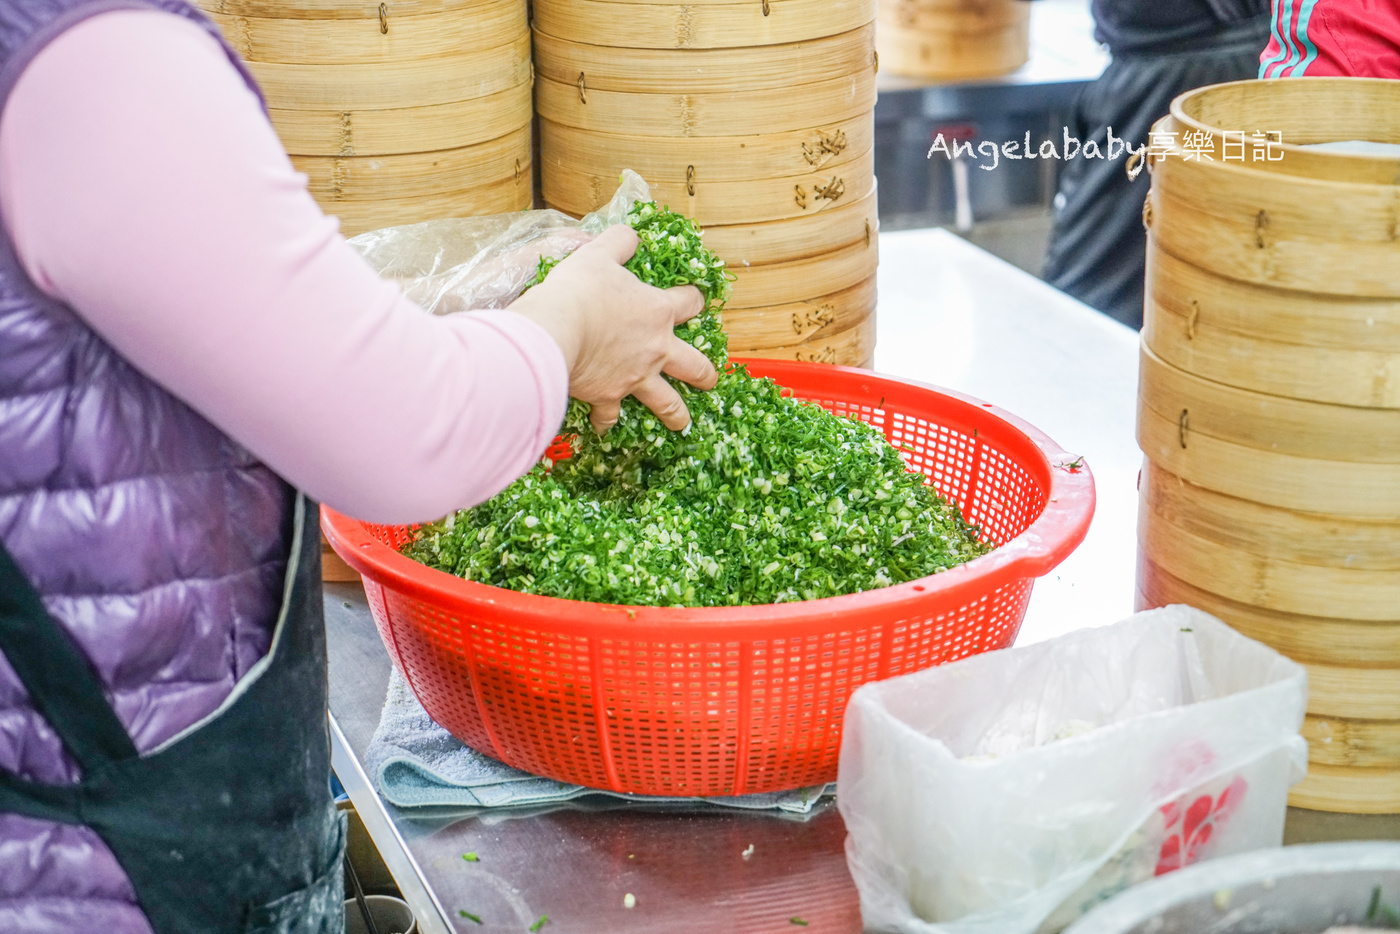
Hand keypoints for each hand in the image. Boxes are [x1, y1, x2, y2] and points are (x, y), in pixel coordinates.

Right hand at [508, 224, 718, 433]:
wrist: (557, 330)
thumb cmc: (580, 290)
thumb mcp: (599, 253)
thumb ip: (619, 242)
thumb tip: (631, 235)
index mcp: (658, 312)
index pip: (690, 304)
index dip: (695, 300)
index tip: (696, 302)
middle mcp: (656, 349)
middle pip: (694, 366)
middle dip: (705, 374)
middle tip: (709, 380)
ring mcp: (635, 378)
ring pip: (666, 403)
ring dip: (676, 414)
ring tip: (681, 423)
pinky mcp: (609, 397)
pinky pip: (612, 415)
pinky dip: (608, 421)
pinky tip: (605, 426)